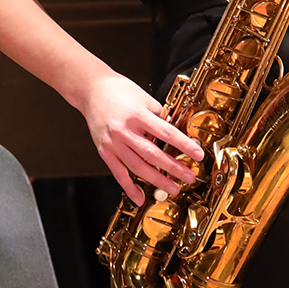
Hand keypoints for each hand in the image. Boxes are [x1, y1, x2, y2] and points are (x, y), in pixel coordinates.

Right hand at [80, 74, 205, 204]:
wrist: (91, 90)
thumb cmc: (118, 91)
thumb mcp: (145, 98)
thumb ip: (160, 116)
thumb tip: (176, 133)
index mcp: (137, 115)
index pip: (166, 133)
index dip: (184, 145)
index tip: (197, 155)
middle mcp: (124, 130)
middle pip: (153, 154)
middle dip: (174, 168)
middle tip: (189, 177)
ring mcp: (113, 143)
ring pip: (138, 167)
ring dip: (157, 180)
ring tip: (173, 188)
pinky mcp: (104, 151)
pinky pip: (118, 173)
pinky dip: (129, 187)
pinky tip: (140, 197)